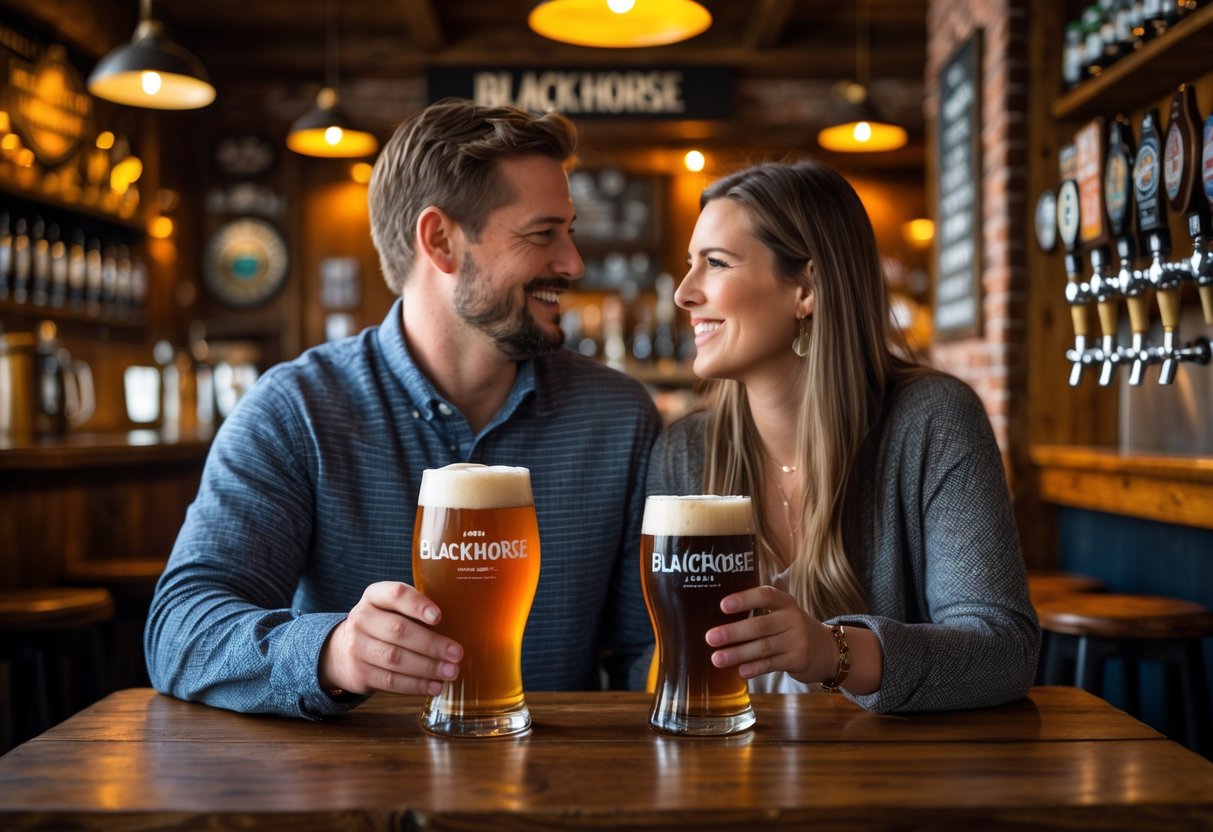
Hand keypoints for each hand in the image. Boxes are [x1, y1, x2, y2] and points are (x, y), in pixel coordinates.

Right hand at [319, 581, 462, 695]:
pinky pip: (390, 681)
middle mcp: (362, 618)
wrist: (343, 650)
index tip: (439, 616)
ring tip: (450, 672)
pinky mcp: (359, 672)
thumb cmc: (383, 624)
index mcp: (374, 596)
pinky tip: (434, 686)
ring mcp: (357, 646)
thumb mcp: (392, 609)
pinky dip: (415, 685)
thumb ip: (417, 610)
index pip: (395, 594)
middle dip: (431, 644)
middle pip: (398, 631)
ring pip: (395, 659)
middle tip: (457, 654)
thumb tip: (463, 623)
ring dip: (427, 667)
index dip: (417, 604)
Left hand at [704, 585, 833, 684]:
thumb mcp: (782, 614)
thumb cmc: (791, 629)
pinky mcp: (798, 660)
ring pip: (763, 647)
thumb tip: (718, 623)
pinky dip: (755, 668)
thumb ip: (758, 614)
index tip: (723, 606)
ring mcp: (797, 640)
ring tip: (717, 658)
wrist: (827, 650)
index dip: (744, 599)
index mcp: (785, 603)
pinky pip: (772, 664)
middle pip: (760, 625)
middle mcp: (792, 619)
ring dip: (738, 654)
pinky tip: (740, 671)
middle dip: (733, 632)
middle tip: (710, 637)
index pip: (765, 595)